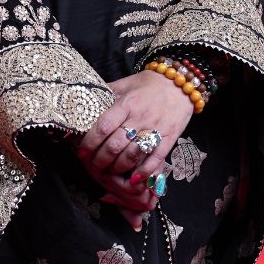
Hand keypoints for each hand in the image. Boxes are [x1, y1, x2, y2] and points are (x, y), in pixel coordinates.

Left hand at [75, 69, 194, 228]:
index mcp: (127, 103)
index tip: (82, 151)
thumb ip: (108, 93)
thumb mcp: (126, 84)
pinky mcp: (169, 138)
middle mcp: (140, 117)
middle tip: (93, 165)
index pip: (104, 126)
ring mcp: (155, 129)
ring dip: (118, 168)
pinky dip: (143, 172)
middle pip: (115, 145)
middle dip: (101, 159)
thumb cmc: (150, 84)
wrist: (181, 84)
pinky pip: (155, 159)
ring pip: (132, 155)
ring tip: (109, 171)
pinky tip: (133, 179)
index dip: (90, 142)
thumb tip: (85, 100)